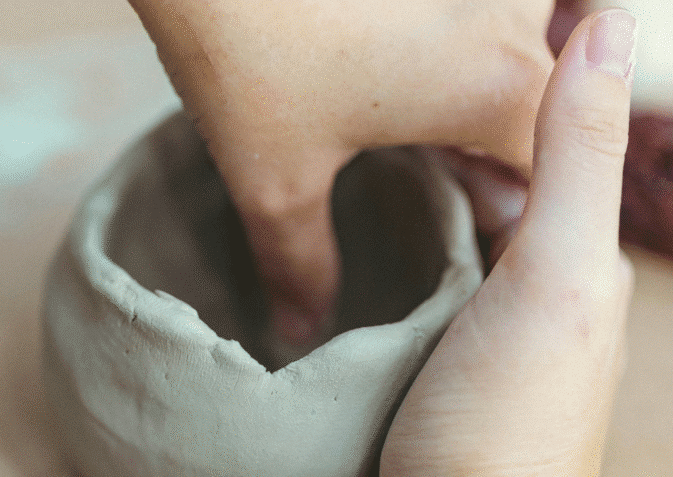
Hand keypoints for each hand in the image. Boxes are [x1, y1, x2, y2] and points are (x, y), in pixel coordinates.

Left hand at [127, 0, 555, 350]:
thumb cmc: (246, 58)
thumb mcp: (277, 184)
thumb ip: (304, 268)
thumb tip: (301, 330)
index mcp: (494, 88)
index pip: (553, 176)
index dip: (513, 225)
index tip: (470, 252)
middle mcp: (503, 29)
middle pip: (535, 120)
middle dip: (495, 172)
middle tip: (447, 212)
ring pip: (505, 71)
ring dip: (475, 122)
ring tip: (426, 164)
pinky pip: (470, 37)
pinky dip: (451, 78)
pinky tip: (398, 107)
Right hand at [381, 9, 635, 474]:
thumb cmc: (505, 421)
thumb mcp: (552, 276)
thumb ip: (573, 159)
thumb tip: (604, 27)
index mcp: (574, 259)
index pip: (530, 148)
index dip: (479, 102)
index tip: (415, 65)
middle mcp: (535, 290)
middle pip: (483, 189)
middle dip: (433, 144)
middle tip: (365, 108)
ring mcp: (481, 328)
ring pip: (446, 233)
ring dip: (407, 194)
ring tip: (347, 157)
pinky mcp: (435, 360)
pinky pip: (413, 280)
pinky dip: (387, 246)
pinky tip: (350, 241)